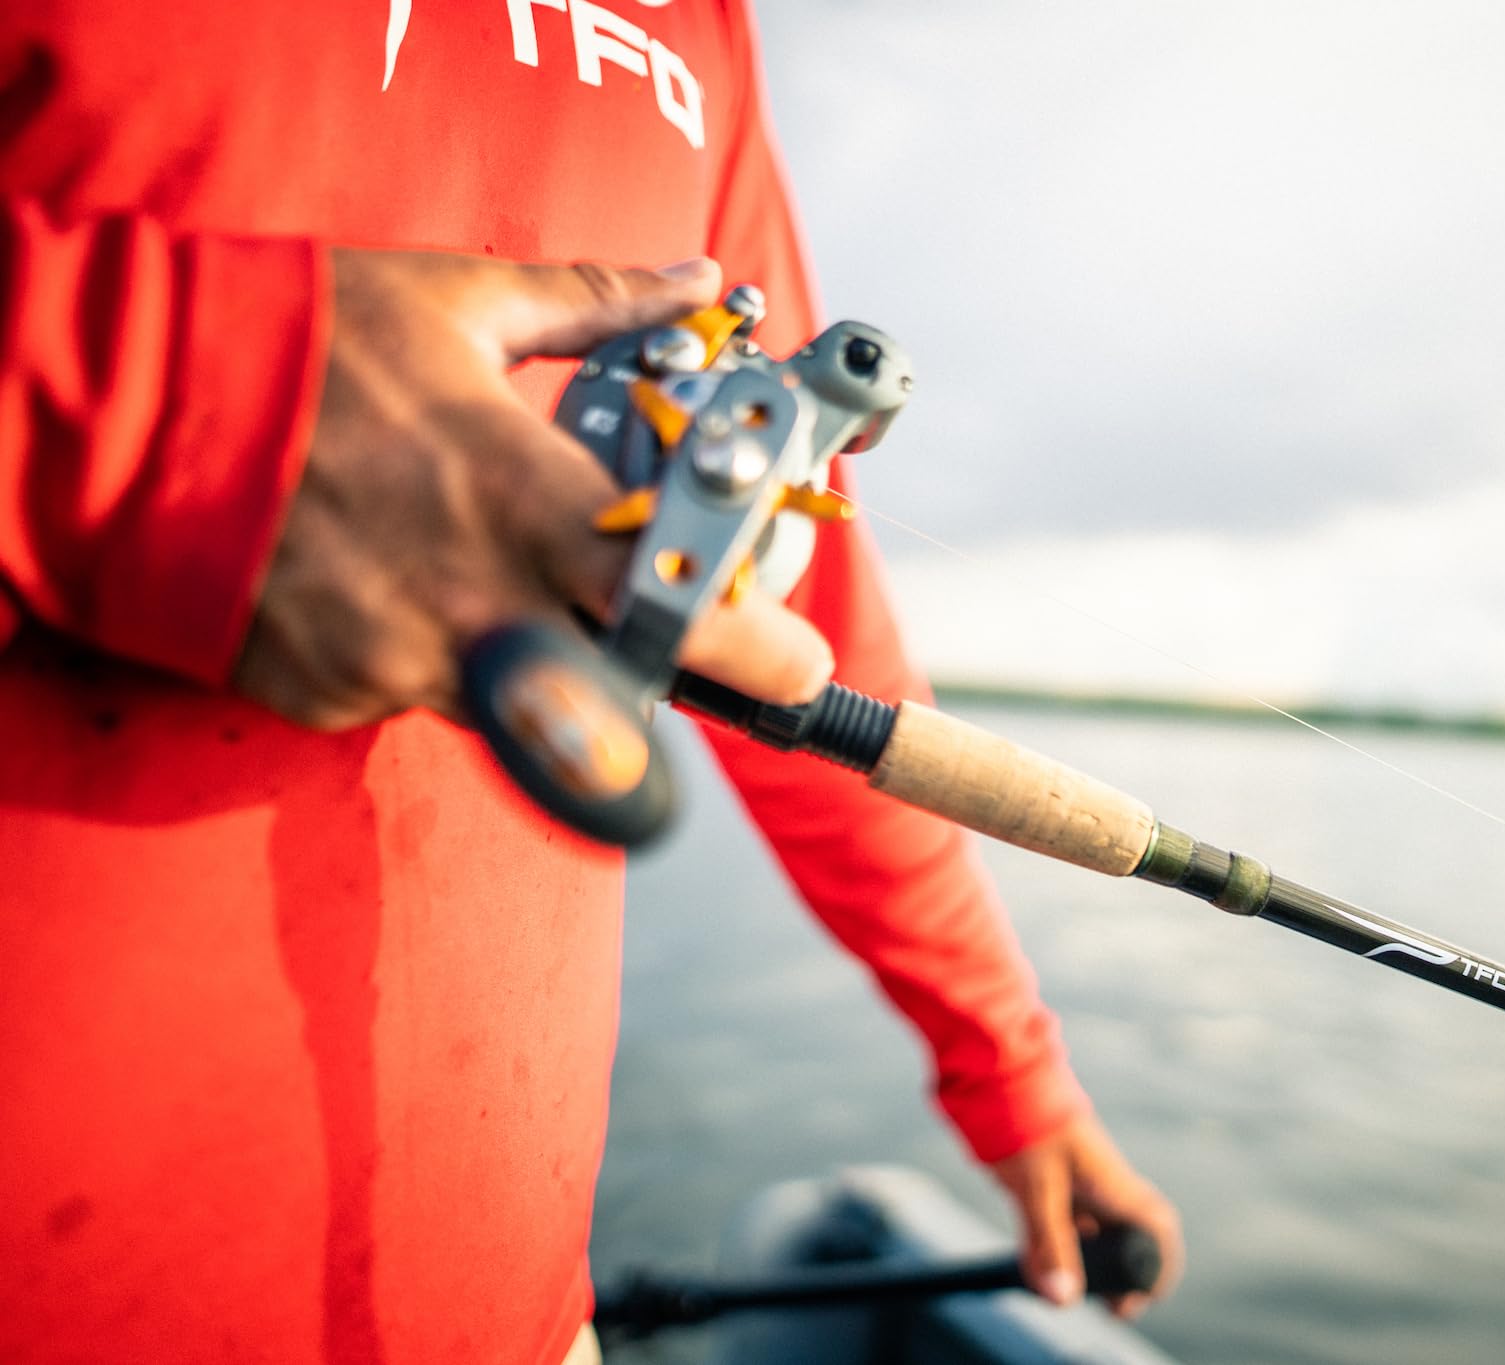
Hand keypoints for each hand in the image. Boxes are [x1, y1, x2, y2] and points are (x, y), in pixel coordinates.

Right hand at [232, 247, 833, 730]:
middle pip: (620, 688)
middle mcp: (472, 599)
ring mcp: (395, 661)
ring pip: (517, 699)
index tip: (797, 661)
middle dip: (664, 677)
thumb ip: (593, 304)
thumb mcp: (454, 301)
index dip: (753, 644)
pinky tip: (380, 585)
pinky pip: (413, 698)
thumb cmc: (301, 341)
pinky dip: (423, 657)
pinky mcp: (328, 697)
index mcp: (521, 497)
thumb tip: (693, 281)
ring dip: (532, 655)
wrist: (120, 406)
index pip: (677, 602)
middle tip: (682, 650)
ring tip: (476, 571)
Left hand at [989, 1113, 1183, 1319]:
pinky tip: (1031, 1264)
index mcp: (1116, 1185)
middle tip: (1103, 1307)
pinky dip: (1048, 1249)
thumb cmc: (1031, 1126)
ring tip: (1057, 1289)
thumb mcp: (1039, 1190)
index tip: (1138, 1297)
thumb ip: (1049, 1244)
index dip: (1157, 1265)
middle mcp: (1104, 1189)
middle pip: (1125, 1240)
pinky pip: (1060, 1227)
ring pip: (1089, 1237)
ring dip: (1076, 1264)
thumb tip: (1062, 1300)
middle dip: (1114, 1276)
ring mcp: (1079, 1187)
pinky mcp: (1052, 1186)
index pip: (1157, 1227)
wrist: (1000, 1082)